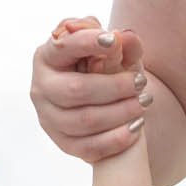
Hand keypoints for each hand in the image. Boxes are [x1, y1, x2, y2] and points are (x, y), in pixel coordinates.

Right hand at [31, 15, 148, 162]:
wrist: (106, 101)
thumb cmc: (107, 68)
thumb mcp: (117, 51)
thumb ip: (123, 42)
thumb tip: (124, 38)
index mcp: (47, 56)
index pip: (63, 47)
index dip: (86, 42)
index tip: (114, 40)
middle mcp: (41, 88)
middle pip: (76, 89)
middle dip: (114, 86)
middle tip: (141, 81)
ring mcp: (49, 118)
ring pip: (85, 120)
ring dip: (120, 112)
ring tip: (143, 102)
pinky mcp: (63, 143)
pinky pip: (89, 147)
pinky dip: (116, 138)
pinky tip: (136, 127)